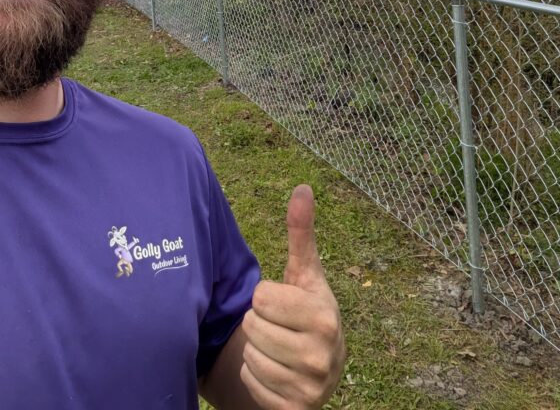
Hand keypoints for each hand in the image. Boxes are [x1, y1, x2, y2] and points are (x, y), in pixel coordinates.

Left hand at [239, 185, 344, 408]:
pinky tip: (276, 372)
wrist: (322, 368)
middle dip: (258, 324)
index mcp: (324, 316)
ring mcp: (312, 387)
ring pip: (250, 357)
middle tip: (279, 327)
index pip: (260, 297)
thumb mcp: (305, 274)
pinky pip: (252, 385)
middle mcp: (323, 355)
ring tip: (278, 348)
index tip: (282, 303)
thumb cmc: (306, 311)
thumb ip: (301, 232)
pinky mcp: (297, 409)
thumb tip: (302, 187)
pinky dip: (257, 378)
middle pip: (252, 328)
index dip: (264, 297)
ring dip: (256, 351)